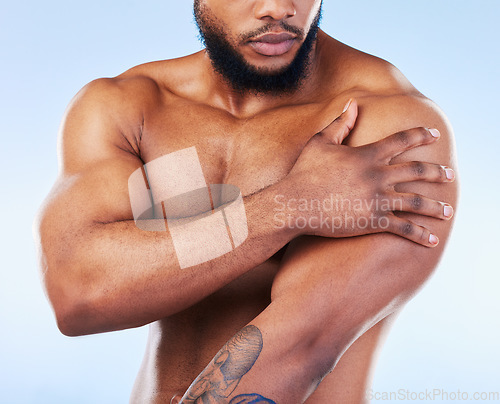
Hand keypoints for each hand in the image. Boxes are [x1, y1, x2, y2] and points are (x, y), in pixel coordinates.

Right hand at [284, 99, 454, 245]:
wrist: (294, 203)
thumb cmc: (304, 172)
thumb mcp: (320, 142)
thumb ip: (340, 123)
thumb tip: (353, 103)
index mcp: (367, 154)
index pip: (402, 140)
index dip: (421, 135)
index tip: (434, 134)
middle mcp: (378, 175)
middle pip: (417, 171)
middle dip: (437, 172)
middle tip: (450, 175)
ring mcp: (377, 199)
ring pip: (416, 202)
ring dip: (436, 207)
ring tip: (448, 211)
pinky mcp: (372, 221)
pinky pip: (403, 228)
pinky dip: (420, 234)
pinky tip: (432, 239)